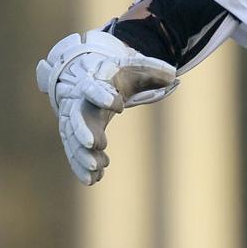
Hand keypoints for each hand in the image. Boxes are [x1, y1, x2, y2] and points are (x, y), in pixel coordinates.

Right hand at [36, 30, 177, 183]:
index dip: (103, 95)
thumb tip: (174, 77)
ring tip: (96, 171)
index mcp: (94, 82)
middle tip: (96, 145)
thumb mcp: (135, 67)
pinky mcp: (74, 135)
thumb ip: (154, 71)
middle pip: (76, 117)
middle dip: (84, 131)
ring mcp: (73, 120)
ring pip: (72, 139)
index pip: (93, 87)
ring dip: (81, 156)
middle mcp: (79, 102)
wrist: (88, 76)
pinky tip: (93, 180)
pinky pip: (73, 152)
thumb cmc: (117, 73)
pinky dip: (80, 166)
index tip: (120, 106)